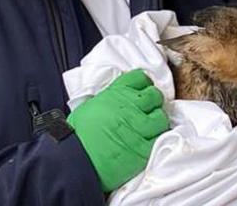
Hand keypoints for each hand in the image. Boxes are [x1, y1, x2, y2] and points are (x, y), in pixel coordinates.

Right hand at [67, 69, 169, 191]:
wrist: (75, 158)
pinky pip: (159, 139)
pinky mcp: (143, 148)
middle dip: (153, 102)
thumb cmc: (78, 133)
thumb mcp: (91, 105)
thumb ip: (110, 98)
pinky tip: (147, 143)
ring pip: (161, 118)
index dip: (143, 84)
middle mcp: (130, 106)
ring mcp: (139, 127)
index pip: (140, 78)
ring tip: (149, 129)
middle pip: (155, 95)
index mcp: (116, 93)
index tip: (143, 90)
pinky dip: (156, 140)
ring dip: (157, 122)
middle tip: (148, 111)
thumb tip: (120, 99)